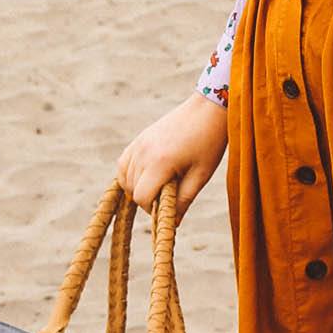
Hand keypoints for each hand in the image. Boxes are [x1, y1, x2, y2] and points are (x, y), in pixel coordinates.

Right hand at [117, 92, 227, 211]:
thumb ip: (184, 200)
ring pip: (124, 178)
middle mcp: (144, 152)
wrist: (207, 108)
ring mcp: (139, 144)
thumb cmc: (209, 142)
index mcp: (160, 162)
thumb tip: (173, 224)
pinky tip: (144, 177)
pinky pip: (123, 163)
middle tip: (169, 196)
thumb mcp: (201, 175)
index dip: (153, 209)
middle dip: (147, 199)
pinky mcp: (139, 138)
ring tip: (160, 185)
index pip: (141, 197)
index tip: (169, 207)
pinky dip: (129, 174)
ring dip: (137, 188)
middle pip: (132, 189)